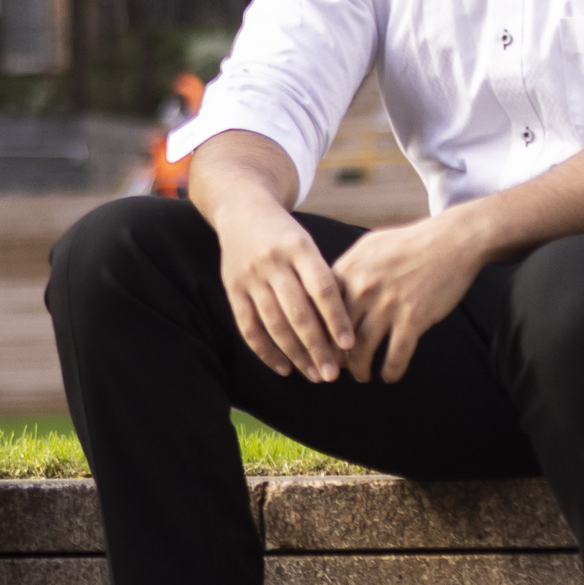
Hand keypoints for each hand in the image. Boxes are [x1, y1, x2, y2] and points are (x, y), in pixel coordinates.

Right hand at [215, 201, 369, 383]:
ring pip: (274, 324)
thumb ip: (322, 277)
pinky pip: (249, 327)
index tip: (350, 345)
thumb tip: (346, 325)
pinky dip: (266, 351)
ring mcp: (250, 276)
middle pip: (298, 312)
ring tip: (315, 375)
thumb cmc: (286, 234)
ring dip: (296, 354)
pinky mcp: (233, 288)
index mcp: (299, 247)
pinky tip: (284, 368)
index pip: (321, 288)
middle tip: (334, 375)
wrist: (242, 209)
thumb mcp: (307, 244)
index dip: (336, 319)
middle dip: (317, 347)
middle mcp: (273, 262)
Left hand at [322, 212, 488, 384]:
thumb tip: (329, 291)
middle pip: (336, 333)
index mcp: (348, 270)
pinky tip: (389, 376)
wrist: (451, 241)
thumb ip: (347, 269)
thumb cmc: (409, 243)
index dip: (315, 333)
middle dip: (333, 357)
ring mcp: (388, 304)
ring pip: (362, 349)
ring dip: (359, 368)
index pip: (320, 309)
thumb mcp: (369, 246)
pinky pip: (396, 354)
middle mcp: (363, 288)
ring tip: (360, 375)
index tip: (316, 347)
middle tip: (334, 369)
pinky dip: (391, 370)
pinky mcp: (413, 318)